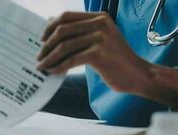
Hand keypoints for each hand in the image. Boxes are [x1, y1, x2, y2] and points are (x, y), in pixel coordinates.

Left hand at [37, 12, 151, 92]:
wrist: (138, 74)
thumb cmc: (116, 59)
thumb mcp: (101, 39)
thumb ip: (81, 32)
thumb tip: (52, 27)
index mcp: (99, 17)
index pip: (66, 16)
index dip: (49, 27)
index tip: (41, 40)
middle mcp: (99, 24)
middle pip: (62, 30)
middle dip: (46, 45)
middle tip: (39, 56)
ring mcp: (100, 38)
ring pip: (64, 46)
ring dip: (49, 58)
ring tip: (42, 66)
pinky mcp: (98, 54)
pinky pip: (70, 60)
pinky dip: (58, 66)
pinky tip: (53, 72)